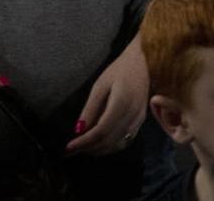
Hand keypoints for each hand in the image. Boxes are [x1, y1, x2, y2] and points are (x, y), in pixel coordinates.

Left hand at [66, 36, 147, 155]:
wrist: (145, 62)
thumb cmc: (120, 70)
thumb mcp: (100, 85)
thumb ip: (90, 108)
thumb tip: (78, 130)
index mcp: (122, 103)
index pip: (100, 131)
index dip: (84, 142)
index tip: (68, 148)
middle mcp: (133, 115)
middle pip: (109, 141)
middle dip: (88, 148)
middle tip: (71, 150)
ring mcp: (139, 119)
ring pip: (117, 144)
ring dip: (99, 149)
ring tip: (83, 147)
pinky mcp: (141, 121)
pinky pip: (125, 140)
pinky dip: (110, 146)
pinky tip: (99, 143)